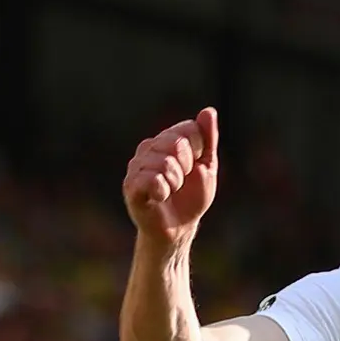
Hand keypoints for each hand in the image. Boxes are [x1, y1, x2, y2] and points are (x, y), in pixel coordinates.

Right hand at [123, 108, 220, 241]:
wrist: (179, 229)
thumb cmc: (191, 198)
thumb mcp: (206, 166)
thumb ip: (208, 139)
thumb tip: (209, 111)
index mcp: (166, 139)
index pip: (188, 129)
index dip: (198, 150)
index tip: (194, 167)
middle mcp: (148, 148)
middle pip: (176, 143)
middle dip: (187, 167)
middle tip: (181, 182)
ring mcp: (137, 166)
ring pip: (164, 162)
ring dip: (176, 182)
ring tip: (171, 192)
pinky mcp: (130, 186)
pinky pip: (151, 179)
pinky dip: (163, 191)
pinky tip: (160, 198)